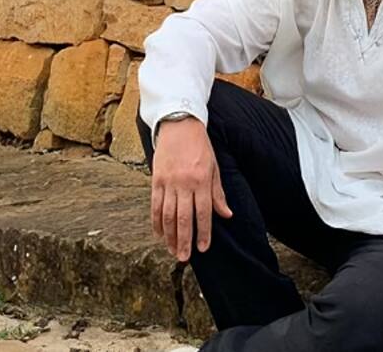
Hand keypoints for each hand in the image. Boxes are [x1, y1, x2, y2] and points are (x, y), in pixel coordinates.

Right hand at [150, 117, 232, 261]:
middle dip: (184, 240)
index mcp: (201, 181)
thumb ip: (218, 193)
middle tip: (184, 258)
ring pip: (168, 215)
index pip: (203, 213)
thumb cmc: (200, 147)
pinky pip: (155, 205)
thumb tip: (227, 215)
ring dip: (170, 235)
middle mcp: (184, 183)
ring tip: (173, 250)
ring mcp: (168, 182)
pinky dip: (156, 222)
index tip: (203, 248)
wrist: (179, 125)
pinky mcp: (156, 180)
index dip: (203, 232)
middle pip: (184, 218)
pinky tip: (159, 234)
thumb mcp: (214, 168)